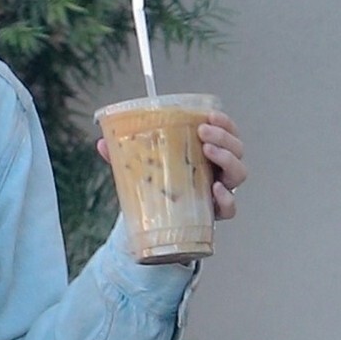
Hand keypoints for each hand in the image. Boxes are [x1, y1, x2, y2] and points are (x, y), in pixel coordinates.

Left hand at [95, 110, 248, 220]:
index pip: (227, 133)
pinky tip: (215, 190)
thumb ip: (125, 155)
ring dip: (227, 158)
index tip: (209, 116)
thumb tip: (102, 143)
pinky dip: (226, 199)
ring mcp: (219, 192)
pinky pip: (230, 208)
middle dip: (224, 136)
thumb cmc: (157, 188)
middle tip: (203, 132)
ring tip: (208, 151)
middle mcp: (218, 171)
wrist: (156, 223)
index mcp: (207, 154)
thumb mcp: (142, 167)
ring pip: (239, 173)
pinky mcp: (214, 214)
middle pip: (237, 149)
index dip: (224, 123)